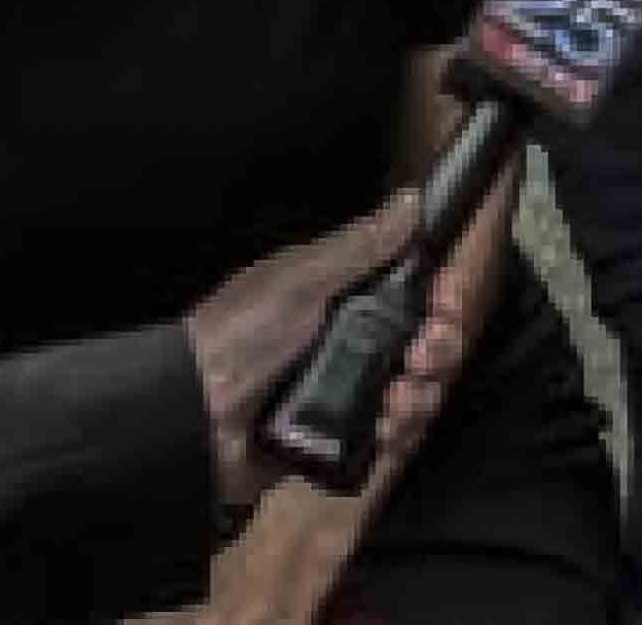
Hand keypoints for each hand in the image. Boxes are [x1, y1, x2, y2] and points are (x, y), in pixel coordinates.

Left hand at [177, 194, 472, 502]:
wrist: (196, 414)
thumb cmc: (241, 335)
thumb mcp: (300, 279)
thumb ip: (361, 244)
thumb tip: (410, 199)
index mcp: (347, 302)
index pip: (418, 296)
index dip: (443, 299)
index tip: (445, 303)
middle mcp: (356, 346)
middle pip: (429, 348)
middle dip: (438, 352)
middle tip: (421, 356)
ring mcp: (352, 395)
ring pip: (419, 395)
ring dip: (420, 397)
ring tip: (394, 403)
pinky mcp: (345, 441)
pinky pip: (395, 439)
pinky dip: (399, 433)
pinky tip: (384, 428)